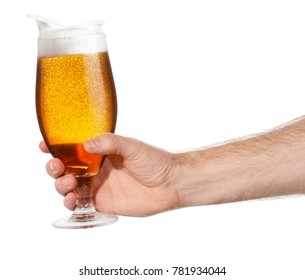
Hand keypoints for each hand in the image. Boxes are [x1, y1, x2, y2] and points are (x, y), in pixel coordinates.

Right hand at [40, 133, 179, 215]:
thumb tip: (85, 143)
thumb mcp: (131, 146)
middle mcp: (97, 168)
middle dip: (55, 167)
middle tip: (56, 166)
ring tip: (69, 182)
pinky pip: (80, 204)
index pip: (74, 148)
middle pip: (66, 168)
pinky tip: (71, 200)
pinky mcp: (103, 202)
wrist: (169, 184)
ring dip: (60, 185)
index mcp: (101, 152)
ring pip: (69, 187)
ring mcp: (98, 185)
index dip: (57, 147)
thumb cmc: (154, 161)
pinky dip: (70, 203)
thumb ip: (109, 142)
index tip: (44, 145)